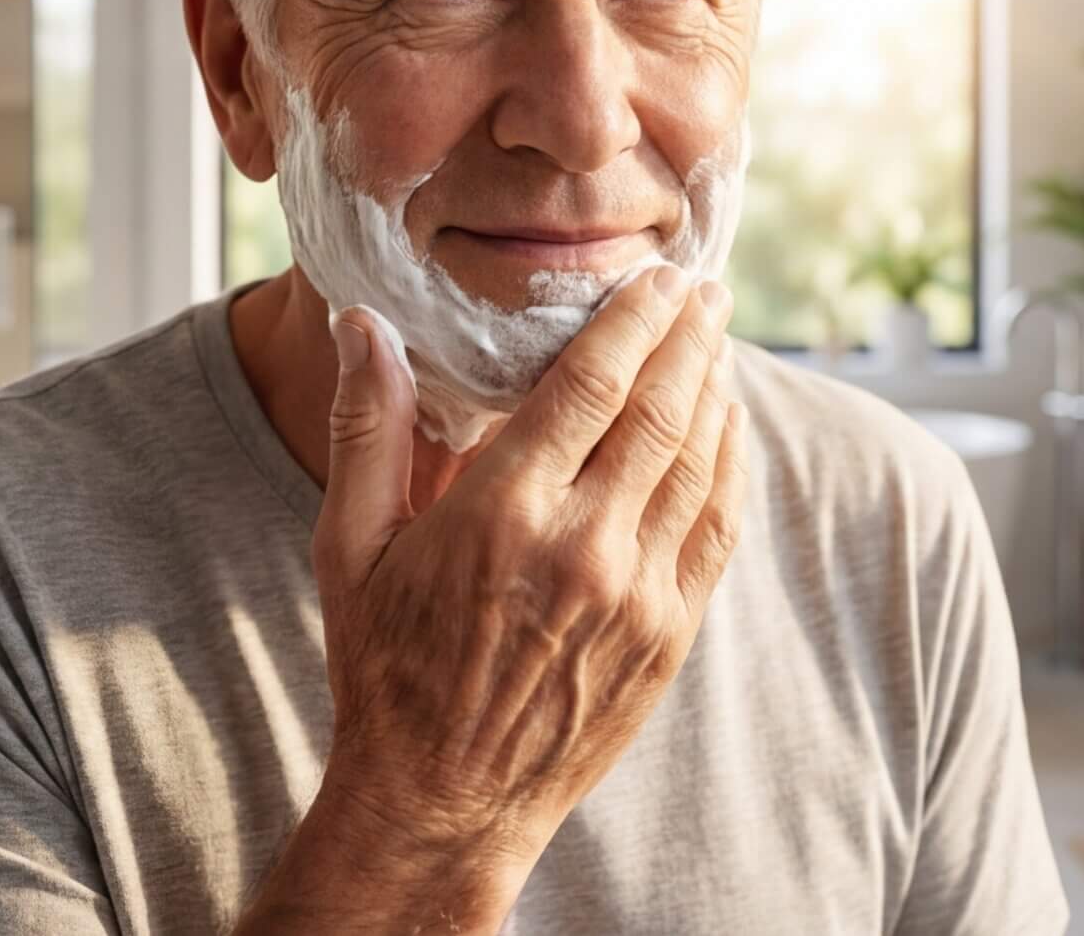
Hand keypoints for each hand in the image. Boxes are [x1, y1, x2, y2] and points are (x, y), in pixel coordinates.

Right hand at [312, 264, 747, 880]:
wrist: (442, 802)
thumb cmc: (385, 669)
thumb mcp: (352, 546)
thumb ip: (367, 427)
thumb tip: (358, 323)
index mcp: (500, 514)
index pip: (591, 384)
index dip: (633, 320)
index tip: (656, 279)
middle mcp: (581, 547)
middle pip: (660, 410)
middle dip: (689, 338)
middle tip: (703, 290)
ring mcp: (637, 596)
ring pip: (699, 463)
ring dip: (716, 390)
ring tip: (718, 341)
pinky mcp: (669, 636)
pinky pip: (718, 529)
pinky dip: (731, 466)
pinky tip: (727, 428)